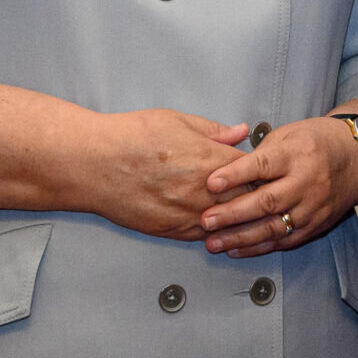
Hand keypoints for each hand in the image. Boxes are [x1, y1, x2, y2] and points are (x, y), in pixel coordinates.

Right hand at [89, 109, 251, 240]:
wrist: (93, 164)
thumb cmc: (131, 137)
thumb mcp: (178, 121)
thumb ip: (214, 130)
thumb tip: (241, 131)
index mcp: (210, 160)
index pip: (255, 170)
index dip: (262, 169)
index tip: (265, 168)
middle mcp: (204, 191)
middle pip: (247, 200)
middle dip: (255, 195)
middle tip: (261, 192)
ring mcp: (188, 215)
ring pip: (229, 223)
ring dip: (238, 218)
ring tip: (244, 213)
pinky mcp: (171, 231)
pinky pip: (205, 237)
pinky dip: (215, 231)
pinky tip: (218, 226)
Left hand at [198, 116, 357, 257]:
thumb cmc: (317, 142)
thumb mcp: (289, 133)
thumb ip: (260, 154)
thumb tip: (227, 172)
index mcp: (297, 153)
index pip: (263, 165)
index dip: (235, 175)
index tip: (210, 183)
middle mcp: (307, 181)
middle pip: (266, 201)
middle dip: (233, 213)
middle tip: (206, 220)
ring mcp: (313, 206)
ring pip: (273, 227)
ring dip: (240, 237)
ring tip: (213, 243)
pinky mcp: (316, 225)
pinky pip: (284, 241)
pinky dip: (258, 248)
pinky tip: (235, 250)